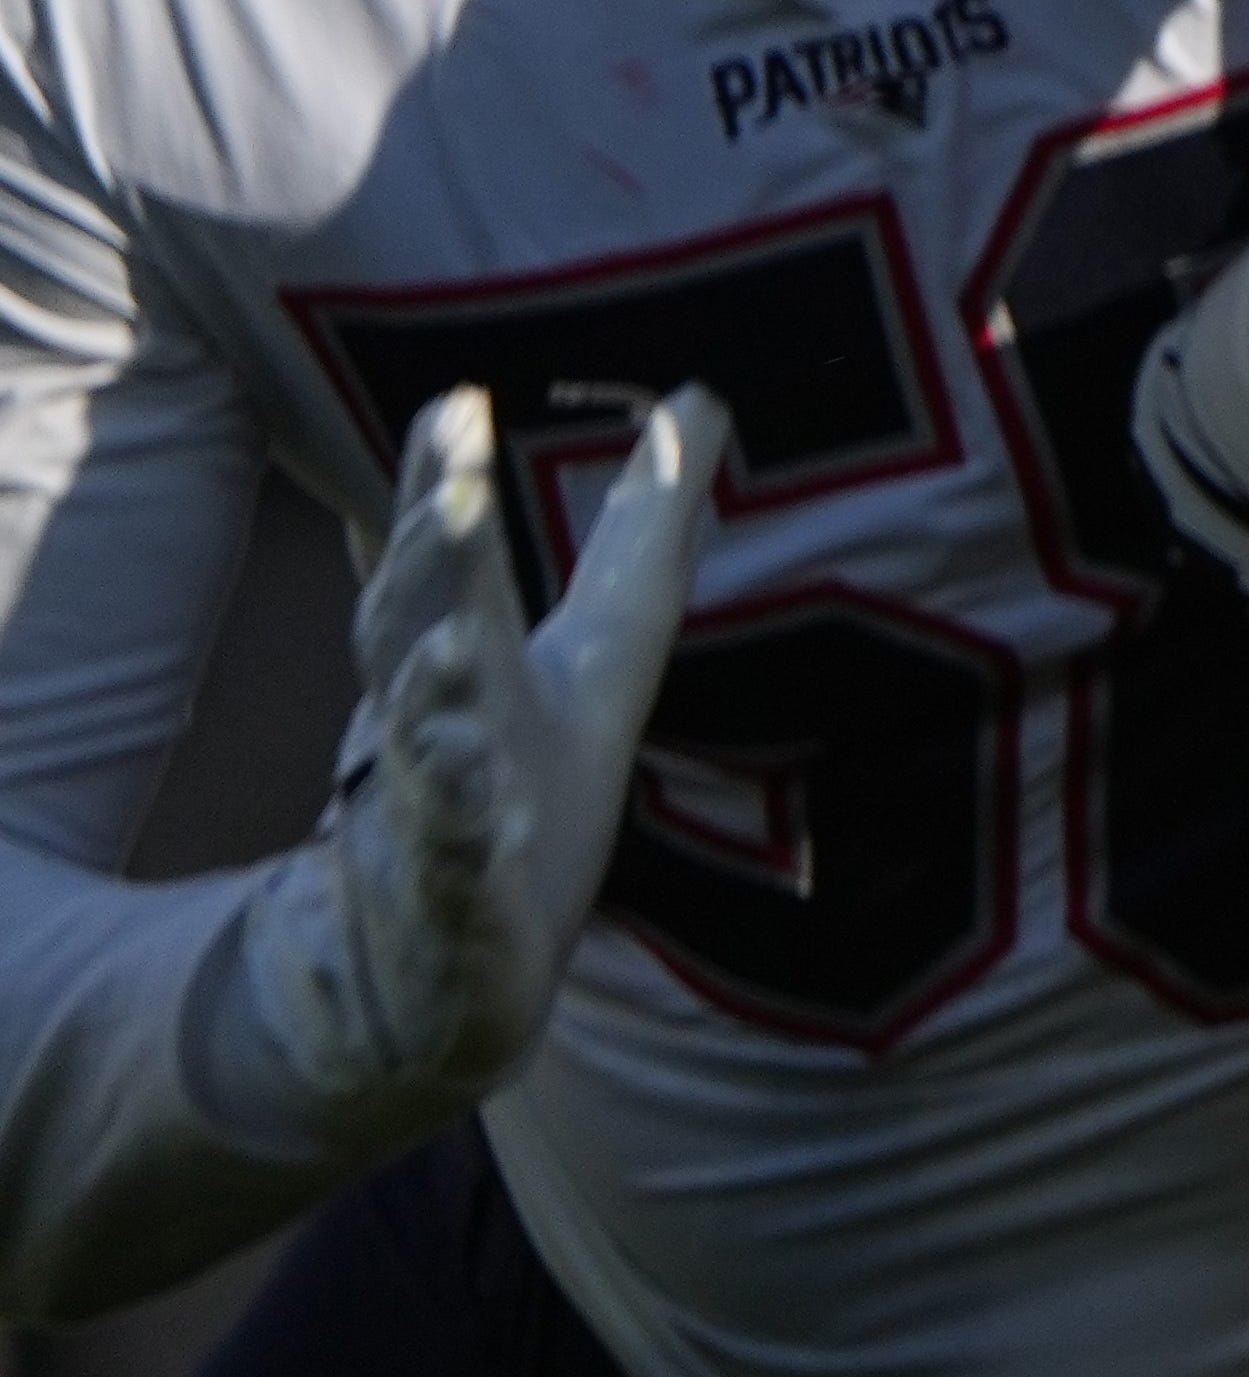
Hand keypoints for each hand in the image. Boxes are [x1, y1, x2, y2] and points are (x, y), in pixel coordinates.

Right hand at [206, 384, 720, 1152]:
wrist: (428, 979)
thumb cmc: (515, 793)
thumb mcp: (583, 655)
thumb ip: (636, 533)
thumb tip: (697, 405)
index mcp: (467, 660)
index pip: (454, 557)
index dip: (450, 481)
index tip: (458, 397)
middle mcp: (437, 724)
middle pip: (424, 620)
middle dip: (434, 542)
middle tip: (444, 457)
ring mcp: (438, 816)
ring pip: (428, 743)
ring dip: (435, 694)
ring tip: (449, 647)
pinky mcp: (458, 912)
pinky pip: (456, 873)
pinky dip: (463, 844)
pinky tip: (483, 810)